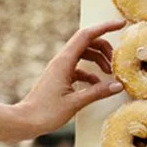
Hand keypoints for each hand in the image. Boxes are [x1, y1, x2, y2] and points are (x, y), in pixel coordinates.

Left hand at [12, 19, 125, 139]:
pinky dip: (90, 72)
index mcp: (65, 61)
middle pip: (87, 42)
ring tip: (109, 73)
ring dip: (98, 60)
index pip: (87, 35)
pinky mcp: (59, 77)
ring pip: (83, 54)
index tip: (121, 24)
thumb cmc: (46, 113)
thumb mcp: (75, 103)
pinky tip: (97, 85)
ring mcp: (60, 68)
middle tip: (117, 61)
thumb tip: (118, 85)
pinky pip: (78, 67)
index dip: (105, 27)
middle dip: (104, 47)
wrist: (24, 121)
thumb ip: (98, 92)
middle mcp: (62, 61)